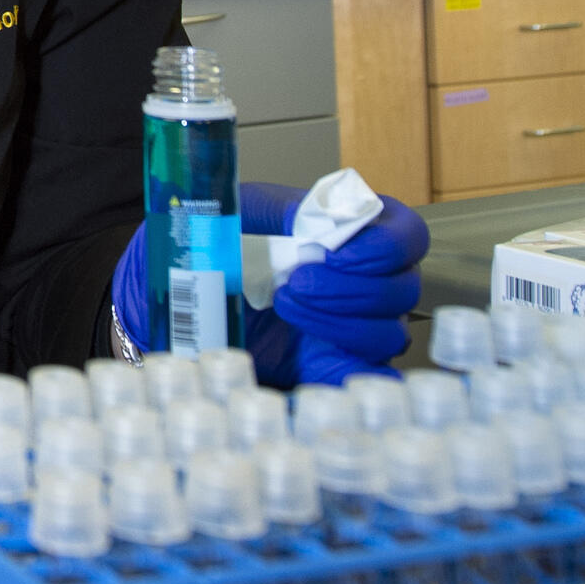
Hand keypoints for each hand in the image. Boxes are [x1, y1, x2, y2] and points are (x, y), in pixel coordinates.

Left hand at [111, 181, 429, 386]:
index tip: (332, 252)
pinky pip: (367, 375)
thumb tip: (314, 219)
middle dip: (349, 287)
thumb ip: (281, 210)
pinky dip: (347, 366)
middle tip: (294, 283)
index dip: (383, 246)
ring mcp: (354, 326)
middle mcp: (364, 280)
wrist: (177, 287)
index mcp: (351, 232)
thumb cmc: (215, 240)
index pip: (407, 235)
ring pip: (389, 333)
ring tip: (285, 306)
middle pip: (402, 289)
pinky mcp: (333, 364)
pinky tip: (308, 351)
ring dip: (339, 323)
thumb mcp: (240, 208)